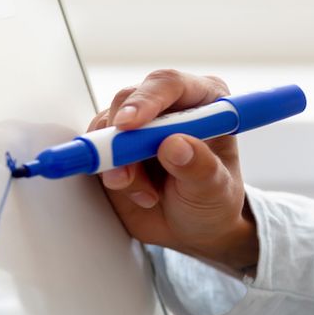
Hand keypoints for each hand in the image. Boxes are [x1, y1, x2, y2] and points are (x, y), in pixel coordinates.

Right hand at [91, 69, 258, 274]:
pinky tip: (138, 192)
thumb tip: (175, 144)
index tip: (129, 125)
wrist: (194, 230)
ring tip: (147, 193)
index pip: (170, 84)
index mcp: (204, 102)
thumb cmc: (213, 201)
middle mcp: (169, 106)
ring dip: (117, 163)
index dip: (147, 99)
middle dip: (122, 137)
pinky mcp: (116, 146)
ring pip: (108, 127)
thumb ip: (200, 167)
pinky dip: (110, 174)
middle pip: (130, 99)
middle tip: (125, 173)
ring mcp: (139, 126)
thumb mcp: (216, 190)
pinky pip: (98, 150)